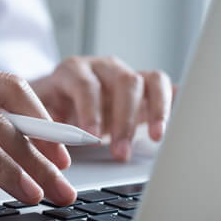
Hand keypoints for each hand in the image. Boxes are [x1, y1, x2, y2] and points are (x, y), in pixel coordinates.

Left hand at [30, 56, 173, 160]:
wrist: (60, 99)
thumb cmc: (48, 110)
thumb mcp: (37, 116)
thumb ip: (39, 127)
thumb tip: (40, 146)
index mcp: (73, 71)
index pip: (86, 84)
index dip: (90, 110)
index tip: (92, 137)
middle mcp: (103, 68)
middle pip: (124, 81)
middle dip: (124, 119)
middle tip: (120, 152)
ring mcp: (127, 75)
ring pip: (150, 81)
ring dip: (155, 111)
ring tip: (155, 138)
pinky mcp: (145, 88)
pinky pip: (166, 87)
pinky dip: (176, 101)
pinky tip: (182, 118)